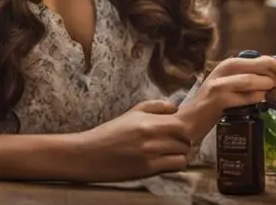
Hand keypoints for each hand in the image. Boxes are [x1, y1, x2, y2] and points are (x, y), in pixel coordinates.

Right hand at [74, 99, 191, 181]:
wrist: (89, 154)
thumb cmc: (110, 133)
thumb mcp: (132, 113)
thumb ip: (156, 107)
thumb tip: (175, 108)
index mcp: (149, 121)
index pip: (183, 124)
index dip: (186, 127)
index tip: (180, 130)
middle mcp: (152, 136)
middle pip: (186, 140)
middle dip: (184, 141)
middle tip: (175, 142)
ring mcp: (151, 154)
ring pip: (183, 154)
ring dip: (179, 154)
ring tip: (168, 153)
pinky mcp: (148, 169)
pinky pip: (175, 166)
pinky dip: (174, 164)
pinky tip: (164, 162)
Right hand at [176, 55, 275, 141]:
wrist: (189, 120)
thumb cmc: (213, 104)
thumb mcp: (233, 88)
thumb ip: (254, 83)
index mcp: (229, 64)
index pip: (260, 58)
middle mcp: (224, 70)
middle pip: (258, 65)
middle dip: (275, 74)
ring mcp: (220, 85)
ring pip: (251, 80)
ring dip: (266, 86)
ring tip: (274, 93)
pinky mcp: (219, 100)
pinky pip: (244, 97)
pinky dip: (256, 98)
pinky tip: (262, 100)